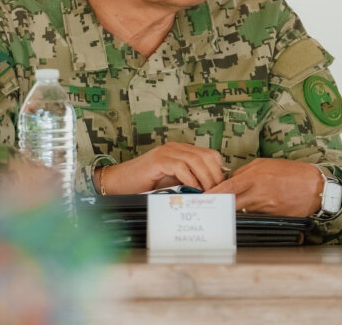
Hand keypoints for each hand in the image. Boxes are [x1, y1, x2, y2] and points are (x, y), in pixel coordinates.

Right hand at [96, 143, 224, 193]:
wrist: (119, 183)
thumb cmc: (145, 185)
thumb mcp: (173, 182)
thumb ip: (190, 181)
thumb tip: (212, 191)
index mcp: (181, 151)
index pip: (210, 155)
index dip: (219, 171)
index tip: (222, 188)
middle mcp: (176, 148)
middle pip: (206, 156)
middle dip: (215, 176)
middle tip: (217, 193)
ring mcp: (167, 152)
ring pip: (197, 160)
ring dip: (205, 179)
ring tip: (207, 194)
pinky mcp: (159, 160)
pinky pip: (181, 167)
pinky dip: (191, 180)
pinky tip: (192, 190)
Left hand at [206, 158, 322, 216]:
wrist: (315, 187)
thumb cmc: (291, 172)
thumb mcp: (265, 164)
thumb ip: (245, 172)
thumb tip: (231, 179)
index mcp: (255, 177)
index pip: (228, 187)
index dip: (213, 194)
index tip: (201, 198)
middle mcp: (258, 194)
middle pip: (231, 202)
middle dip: (219, 205)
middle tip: (208, 206)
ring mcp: (265, 207)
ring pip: (242, 210)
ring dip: (236, 207)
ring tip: (234, 204)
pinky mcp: (271, 216)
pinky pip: (254, 214)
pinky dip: (250, 211)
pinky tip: (254, 207)